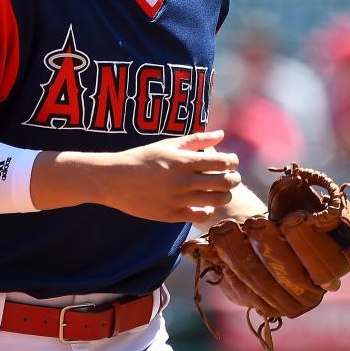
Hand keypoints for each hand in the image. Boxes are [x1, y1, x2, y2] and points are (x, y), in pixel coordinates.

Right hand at [101, 130, 240, 223]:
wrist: (114, 179)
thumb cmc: (143, 158)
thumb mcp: (168, 144)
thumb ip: (197, 139)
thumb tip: (222, 134)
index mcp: (184, 160)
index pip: (222, 162)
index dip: (233, 162)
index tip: (231, 162)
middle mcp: (183, 180)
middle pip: (225, 182)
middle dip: (234, 180)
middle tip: (232, 178)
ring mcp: (177, 199)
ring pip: (216, 201)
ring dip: (225, 196)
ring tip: (221, 192)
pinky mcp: (170, 215)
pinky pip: (199, 216)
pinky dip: (208, 211)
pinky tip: (205, 205)